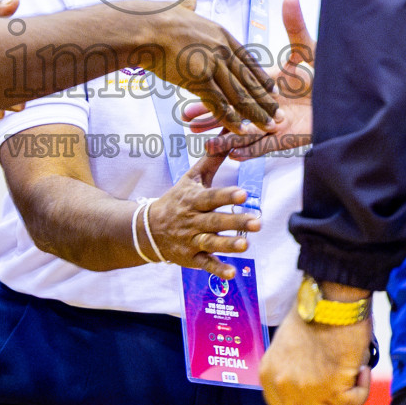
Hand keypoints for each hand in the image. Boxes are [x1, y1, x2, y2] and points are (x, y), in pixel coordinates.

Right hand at [139, 0, 278, 135]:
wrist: (143, 27)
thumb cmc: (155, 18)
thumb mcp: (180, 8)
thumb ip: (188, 6)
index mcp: (221, 34)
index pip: (248, 60)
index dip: (260, 76)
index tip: (273, 89)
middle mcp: (222, 49)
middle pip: (249, 79)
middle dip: (266, 99)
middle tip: (279, 114)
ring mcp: (212, 64)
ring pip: (239, 95)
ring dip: (255, 114)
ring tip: (269, 127)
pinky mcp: (200, 79)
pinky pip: (219, 104)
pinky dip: (231, 119)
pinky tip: (241, 130)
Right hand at [141, 151, 258, 278]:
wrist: (148, 228)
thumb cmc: (177, 199)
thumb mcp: (192, 177)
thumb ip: (213, 158)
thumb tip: (230, 131)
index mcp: (194, 199)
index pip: (211, 197)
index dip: (227, 196)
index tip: (244, 194)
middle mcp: (193, 220)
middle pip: (215, 221)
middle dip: (235, 223)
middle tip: (257, 223)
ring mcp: (191, 240)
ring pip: (211, 243)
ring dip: (228, 246)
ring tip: (246, 246)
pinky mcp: (191, 257)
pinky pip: (205, 264)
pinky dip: (217, 270)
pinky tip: (232, 273)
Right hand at [186, 0, 313, 158]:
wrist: (350, 95)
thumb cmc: (327, 72)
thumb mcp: (307, 48)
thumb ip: (295, 25)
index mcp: (267, 83)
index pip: (235, 85)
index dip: (214, 87)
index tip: (193, 84)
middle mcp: (268, 104)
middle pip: (233, 111)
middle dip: (211, 115)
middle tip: (188, 119)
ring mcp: (276, 123)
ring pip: (246, 132)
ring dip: (226, 137)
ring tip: (206, 142)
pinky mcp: (289, 139)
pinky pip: (267, 147)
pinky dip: (251, 151)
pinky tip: (233, 153)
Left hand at [260, 305, 371, 404]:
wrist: (330, 297)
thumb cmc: (314, 316)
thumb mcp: (286, 350)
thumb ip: (290, 381)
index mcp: (269, 378)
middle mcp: (284, 388)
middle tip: (342, 403)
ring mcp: (307, 390)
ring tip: (352, 378)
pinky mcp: (333, 387)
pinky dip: (362, 389)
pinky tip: (360, 370)